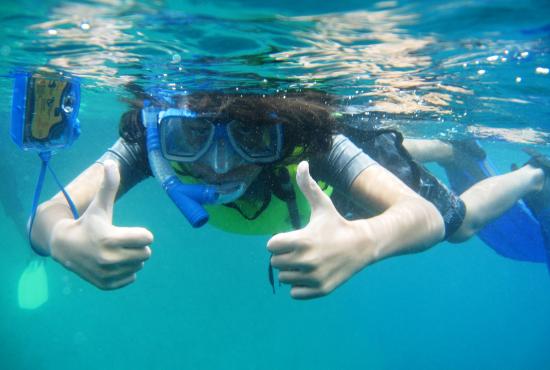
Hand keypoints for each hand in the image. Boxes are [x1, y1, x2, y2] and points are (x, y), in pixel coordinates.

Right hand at [50, 160, 153, 289]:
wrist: (64, 247)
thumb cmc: (87, 222)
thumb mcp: (100, 205)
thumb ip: (109, 185)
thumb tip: (111, 161)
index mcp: (110, 238)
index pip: (147, 238)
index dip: (141, 233)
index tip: (129, 231)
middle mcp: (108, 258)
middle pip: (146, 254)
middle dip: (138, 246)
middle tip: (122, 242)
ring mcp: (107, 273)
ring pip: (139, 266)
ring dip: (132, 259)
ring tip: (116, 251)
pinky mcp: (106, 284)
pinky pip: (131, 279)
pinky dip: (126, 272)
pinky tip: (113, 263)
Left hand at [267, 161, 371, 298]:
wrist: (363, 246)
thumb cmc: (337, 224)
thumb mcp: (322, 205)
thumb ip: (307, 186)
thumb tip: (302, 163)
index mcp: (301, 240)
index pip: (271, 246)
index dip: (280, 242)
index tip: (294, 238)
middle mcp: (306, 261)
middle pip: (275, 263)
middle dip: (285, 256)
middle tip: (302, 250)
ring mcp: (313, 277)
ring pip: (285, 278)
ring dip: (292, 271)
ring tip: (308, 262)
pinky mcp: (320, 290)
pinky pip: (295, 293)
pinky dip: (300, 286)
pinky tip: (312, 274)